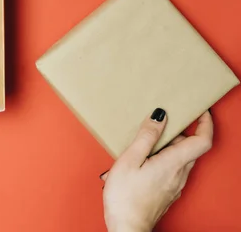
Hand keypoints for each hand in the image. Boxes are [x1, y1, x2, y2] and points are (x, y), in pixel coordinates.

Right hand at [102, 109, 212, 231]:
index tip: (201, 111)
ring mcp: (175, 185)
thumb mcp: (129, 160)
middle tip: (159, 124)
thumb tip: (160, 116)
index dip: (206, 123)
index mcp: (173, 163)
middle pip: (190, 148)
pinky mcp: (168, 192)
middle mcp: (179, 174)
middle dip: (179, 133)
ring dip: (169, 147)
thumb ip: (146, 136)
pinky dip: (163, 159)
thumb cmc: (125, 197)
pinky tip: (142, 162)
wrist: (127, 228)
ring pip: (181, 159)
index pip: (203, 141)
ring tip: (145, 144)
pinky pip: (173, 169)